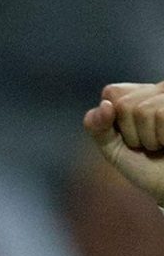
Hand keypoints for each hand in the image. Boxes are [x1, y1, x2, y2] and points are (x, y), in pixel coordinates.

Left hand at [84, 82, 163, 203]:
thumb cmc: (146, 166)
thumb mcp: (111, 147)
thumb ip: (97, 126)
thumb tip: (106, 105)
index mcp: (140, 93)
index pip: (111, 92)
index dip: (113, 120)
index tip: (129, 134)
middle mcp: (159, 90)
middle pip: (124, 103)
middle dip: (130, 133)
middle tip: (147, 144)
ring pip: (142, 110)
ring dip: (147, 138)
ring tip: (160, 145)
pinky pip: (161, 115)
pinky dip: (162, 138)